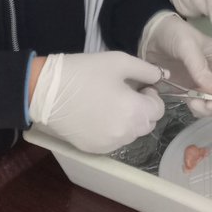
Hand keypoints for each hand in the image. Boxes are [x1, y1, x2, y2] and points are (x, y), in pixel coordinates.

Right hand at [28, 52, 163, 153]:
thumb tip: (163, 76)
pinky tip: (98, 115)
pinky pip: (114, 141)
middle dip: (142, 109)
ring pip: (131, 134)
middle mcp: (126, 133)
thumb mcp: (119, 62)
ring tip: (109, 103)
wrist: (48, 91)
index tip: (138, 86)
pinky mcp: (94, 149)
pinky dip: (113, 130)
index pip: (159, 110)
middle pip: (147, 123)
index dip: (151, 95)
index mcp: (135, 112)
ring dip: (128, 120)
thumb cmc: (85, 72)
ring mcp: (110, 144)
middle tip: (124, 93)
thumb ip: (147, 70)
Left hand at [139, 12, 211, 116]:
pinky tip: (187, 103)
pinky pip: (196, 104)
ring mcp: (200, 82)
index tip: (211, 103)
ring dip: (203, 109)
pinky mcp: (187, 89)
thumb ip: (199, 66)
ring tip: (191, 103)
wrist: (151, 35)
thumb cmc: (173, 34)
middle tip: (196, 104)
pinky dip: (195, 108)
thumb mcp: (187, 45)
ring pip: (210, 104)